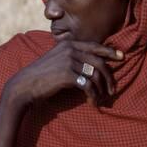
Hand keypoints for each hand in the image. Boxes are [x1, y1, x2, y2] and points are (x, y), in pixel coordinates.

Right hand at [5, 40, 123, 107]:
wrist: (25, 85)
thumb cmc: (41, 75)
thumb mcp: (56, 59)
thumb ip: (72, 57)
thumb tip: (93, 65)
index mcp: (68, 43)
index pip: (95, 46)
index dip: (110, 51)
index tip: (122, 57)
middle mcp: (70, 49)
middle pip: (99, 61)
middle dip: (109, 76)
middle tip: (113, 89)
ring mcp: (69, 61)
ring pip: (95, 74)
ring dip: (102, 89)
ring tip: (102, 98)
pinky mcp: (67, 75)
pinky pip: (88, 86)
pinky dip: (93, 96)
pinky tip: (92, 102)